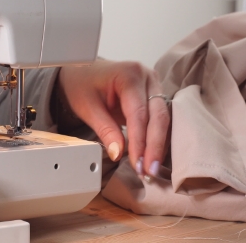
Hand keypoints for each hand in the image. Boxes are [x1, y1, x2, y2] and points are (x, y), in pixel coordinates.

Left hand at [57, 60, 170, 177]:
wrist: (82, 73)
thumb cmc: (83, 84)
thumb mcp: (88, 107)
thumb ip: (105, 129)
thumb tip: (118, 153)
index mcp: (129, 74)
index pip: (139, 113)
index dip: (140, 141)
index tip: (138, 164)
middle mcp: (147, 77)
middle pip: (158, 115)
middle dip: (154, 146)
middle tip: (149, 172)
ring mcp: (154, 85)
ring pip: (163, 118)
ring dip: (158, 145)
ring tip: (150, 169)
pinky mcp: (155, 95)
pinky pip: (160, 118)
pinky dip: (157, 138)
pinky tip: (152, 156)